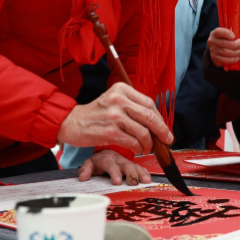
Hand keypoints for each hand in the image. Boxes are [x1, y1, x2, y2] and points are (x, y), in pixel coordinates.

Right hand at [57, 83, 173, 154]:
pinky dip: (138, 148)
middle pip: (150, 116)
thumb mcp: (114, 101)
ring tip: (147, 148)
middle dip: (162, 131)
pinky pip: (133, 142)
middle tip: (167, 140)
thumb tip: (157, 123)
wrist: (71, 122)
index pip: (149, 104)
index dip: (160, 119)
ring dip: (149, 143)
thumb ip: (133, 107)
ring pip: (143, 132)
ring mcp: (114, 115)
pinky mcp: (109, 132)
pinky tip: (137, 150)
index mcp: (121, 89)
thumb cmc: (96, 114)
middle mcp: (118, 99)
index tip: (165, 129)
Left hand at [78, 149, 151, 184]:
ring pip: (135, 166)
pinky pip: (141, 167)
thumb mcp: (89, 164)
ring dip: (140, 173)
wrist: (107, 153)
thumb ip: (85, 170)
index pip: (110, 165)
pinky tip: (149, 179)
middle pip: (126, 165)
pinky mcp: (133, 165)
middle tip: (134, 182)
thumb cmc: (99, 161)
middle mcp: (119, 159)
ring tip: (145, 181)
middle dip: (131, 173)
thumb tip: (83, 177)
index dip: (115, 173)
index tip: (117, 182)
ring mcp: (127, 162)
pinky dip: (145, 172)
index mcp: (107, 159)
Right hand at [208, 27, 239, 67]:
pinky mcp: (215, 59)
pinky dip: (232, 59)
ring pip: (225, 52)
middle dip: (236, 44)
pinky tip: (237, 58)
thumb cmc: (227, 40)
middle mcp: (212, 41)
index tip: (234, 36)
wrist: (219, 50)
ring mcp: (213, 50)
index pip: (218, 32)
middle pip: (224, 43)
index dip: (226, 33)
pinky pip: (224, 60)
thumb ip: (235, 34)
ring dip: (236, 52)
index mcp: (215, 33)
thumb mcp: (230, 34)